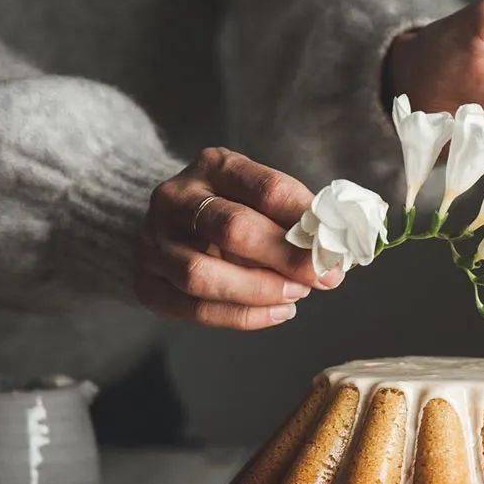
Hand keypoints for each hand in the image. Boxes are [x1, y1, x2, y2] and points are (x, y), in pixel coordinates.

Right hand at [135, 149, 341, 329]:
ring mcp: (153, 242)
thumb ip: (294, 218)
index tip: (335, 248)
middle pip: (231, 229)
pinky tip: (278, 312)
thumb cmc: (231, 211)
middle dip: (285, 258)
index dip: (305, 220)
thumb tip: (336, 254)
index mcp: (213, 167)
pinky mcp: (147, 283)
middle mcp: (175, 199)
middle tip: (321, 278)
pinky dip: (243, 317)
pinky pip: (194, 309)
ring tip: (296, 295)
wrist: (170, 226)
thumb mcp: (259, 198)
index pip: (266, 189)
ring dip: (260, 291)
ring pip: (202, 276)